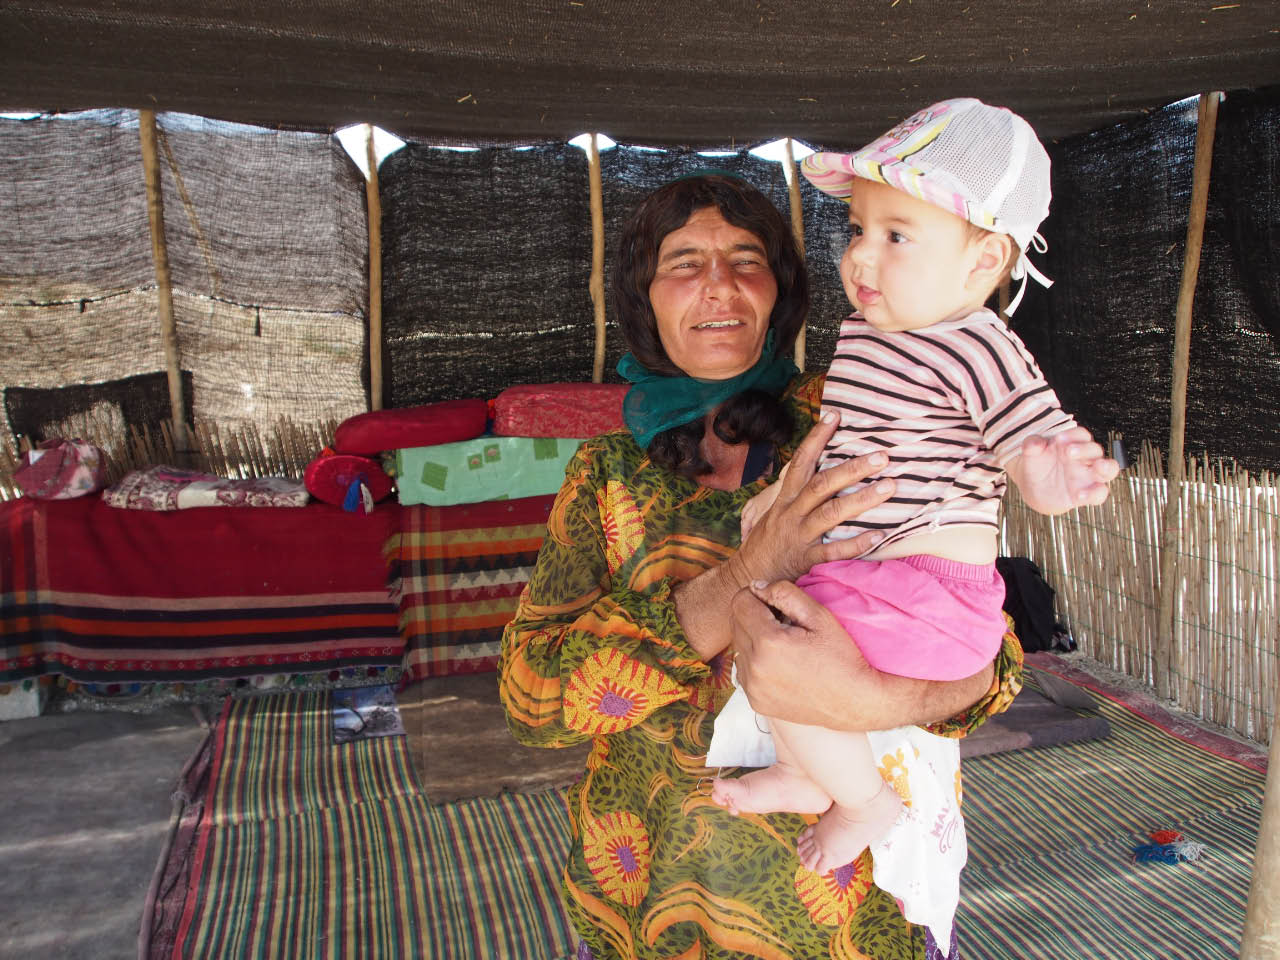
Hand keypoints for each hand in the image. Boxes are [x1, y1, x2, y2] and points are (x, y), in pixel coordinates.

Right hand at [729, 412, 894, 585]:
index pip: (800, 461)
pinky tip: (879, 535)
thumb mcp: (775, 510)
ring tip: (889, 486)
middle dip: (852, 468)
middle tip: (881, 456)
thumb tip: (821, 467)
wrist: (748, 575)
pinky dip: (857, 544)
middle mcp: (791, 512)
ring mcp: (799, 535)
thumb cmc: (767, 540)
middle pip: (822, 484)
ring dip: (862, 499)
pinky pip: (834, 551)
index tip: (836, 415)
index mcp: (784, 497)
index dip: (817, 437)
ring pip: (831, 513)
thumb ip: (797, 491)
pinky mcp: (806, 559)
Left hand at [731, 578, 873, 727]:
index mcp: (768, 641)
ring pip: (737, 647)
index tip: (776, 604)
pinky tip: (780, 664)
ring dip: (753, 639)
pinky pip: (743, 670)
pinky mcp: (755, 701)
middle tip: (783, 623)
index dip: (757, 596)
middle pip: (735, 623)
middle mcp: (754, 667)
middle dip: (754, 616)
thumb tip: (756, 586)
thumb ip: (784, 593)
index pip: (740, 602)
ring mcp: (752, 687)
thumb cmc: (842, 656)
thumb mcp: (819, 615)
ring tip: (783, 645)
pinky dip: (755, 662)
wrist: (855, 701)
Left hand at [1010, 426, 1119, 514]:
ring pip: (1109, 469)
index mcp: (1073, 444)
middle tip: (1068, 451)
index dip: (1073, 435)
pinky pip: (1100, 493)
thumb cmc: (1037, 465)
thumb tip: (1034, 442)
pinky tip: (1080, 494)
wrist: (1033, 487)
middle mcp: (1085, 458)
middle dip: (1085, 449)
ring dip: (1106, 467)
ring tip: (1098, 466)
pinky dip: (1094, 493)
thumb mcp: (1031, 453)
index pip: (1081, 435)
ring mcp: (1088, 476)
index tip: (1058, 439)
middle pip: (1096, 449)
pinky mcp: (1087, 493)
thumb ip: (1032, 445)